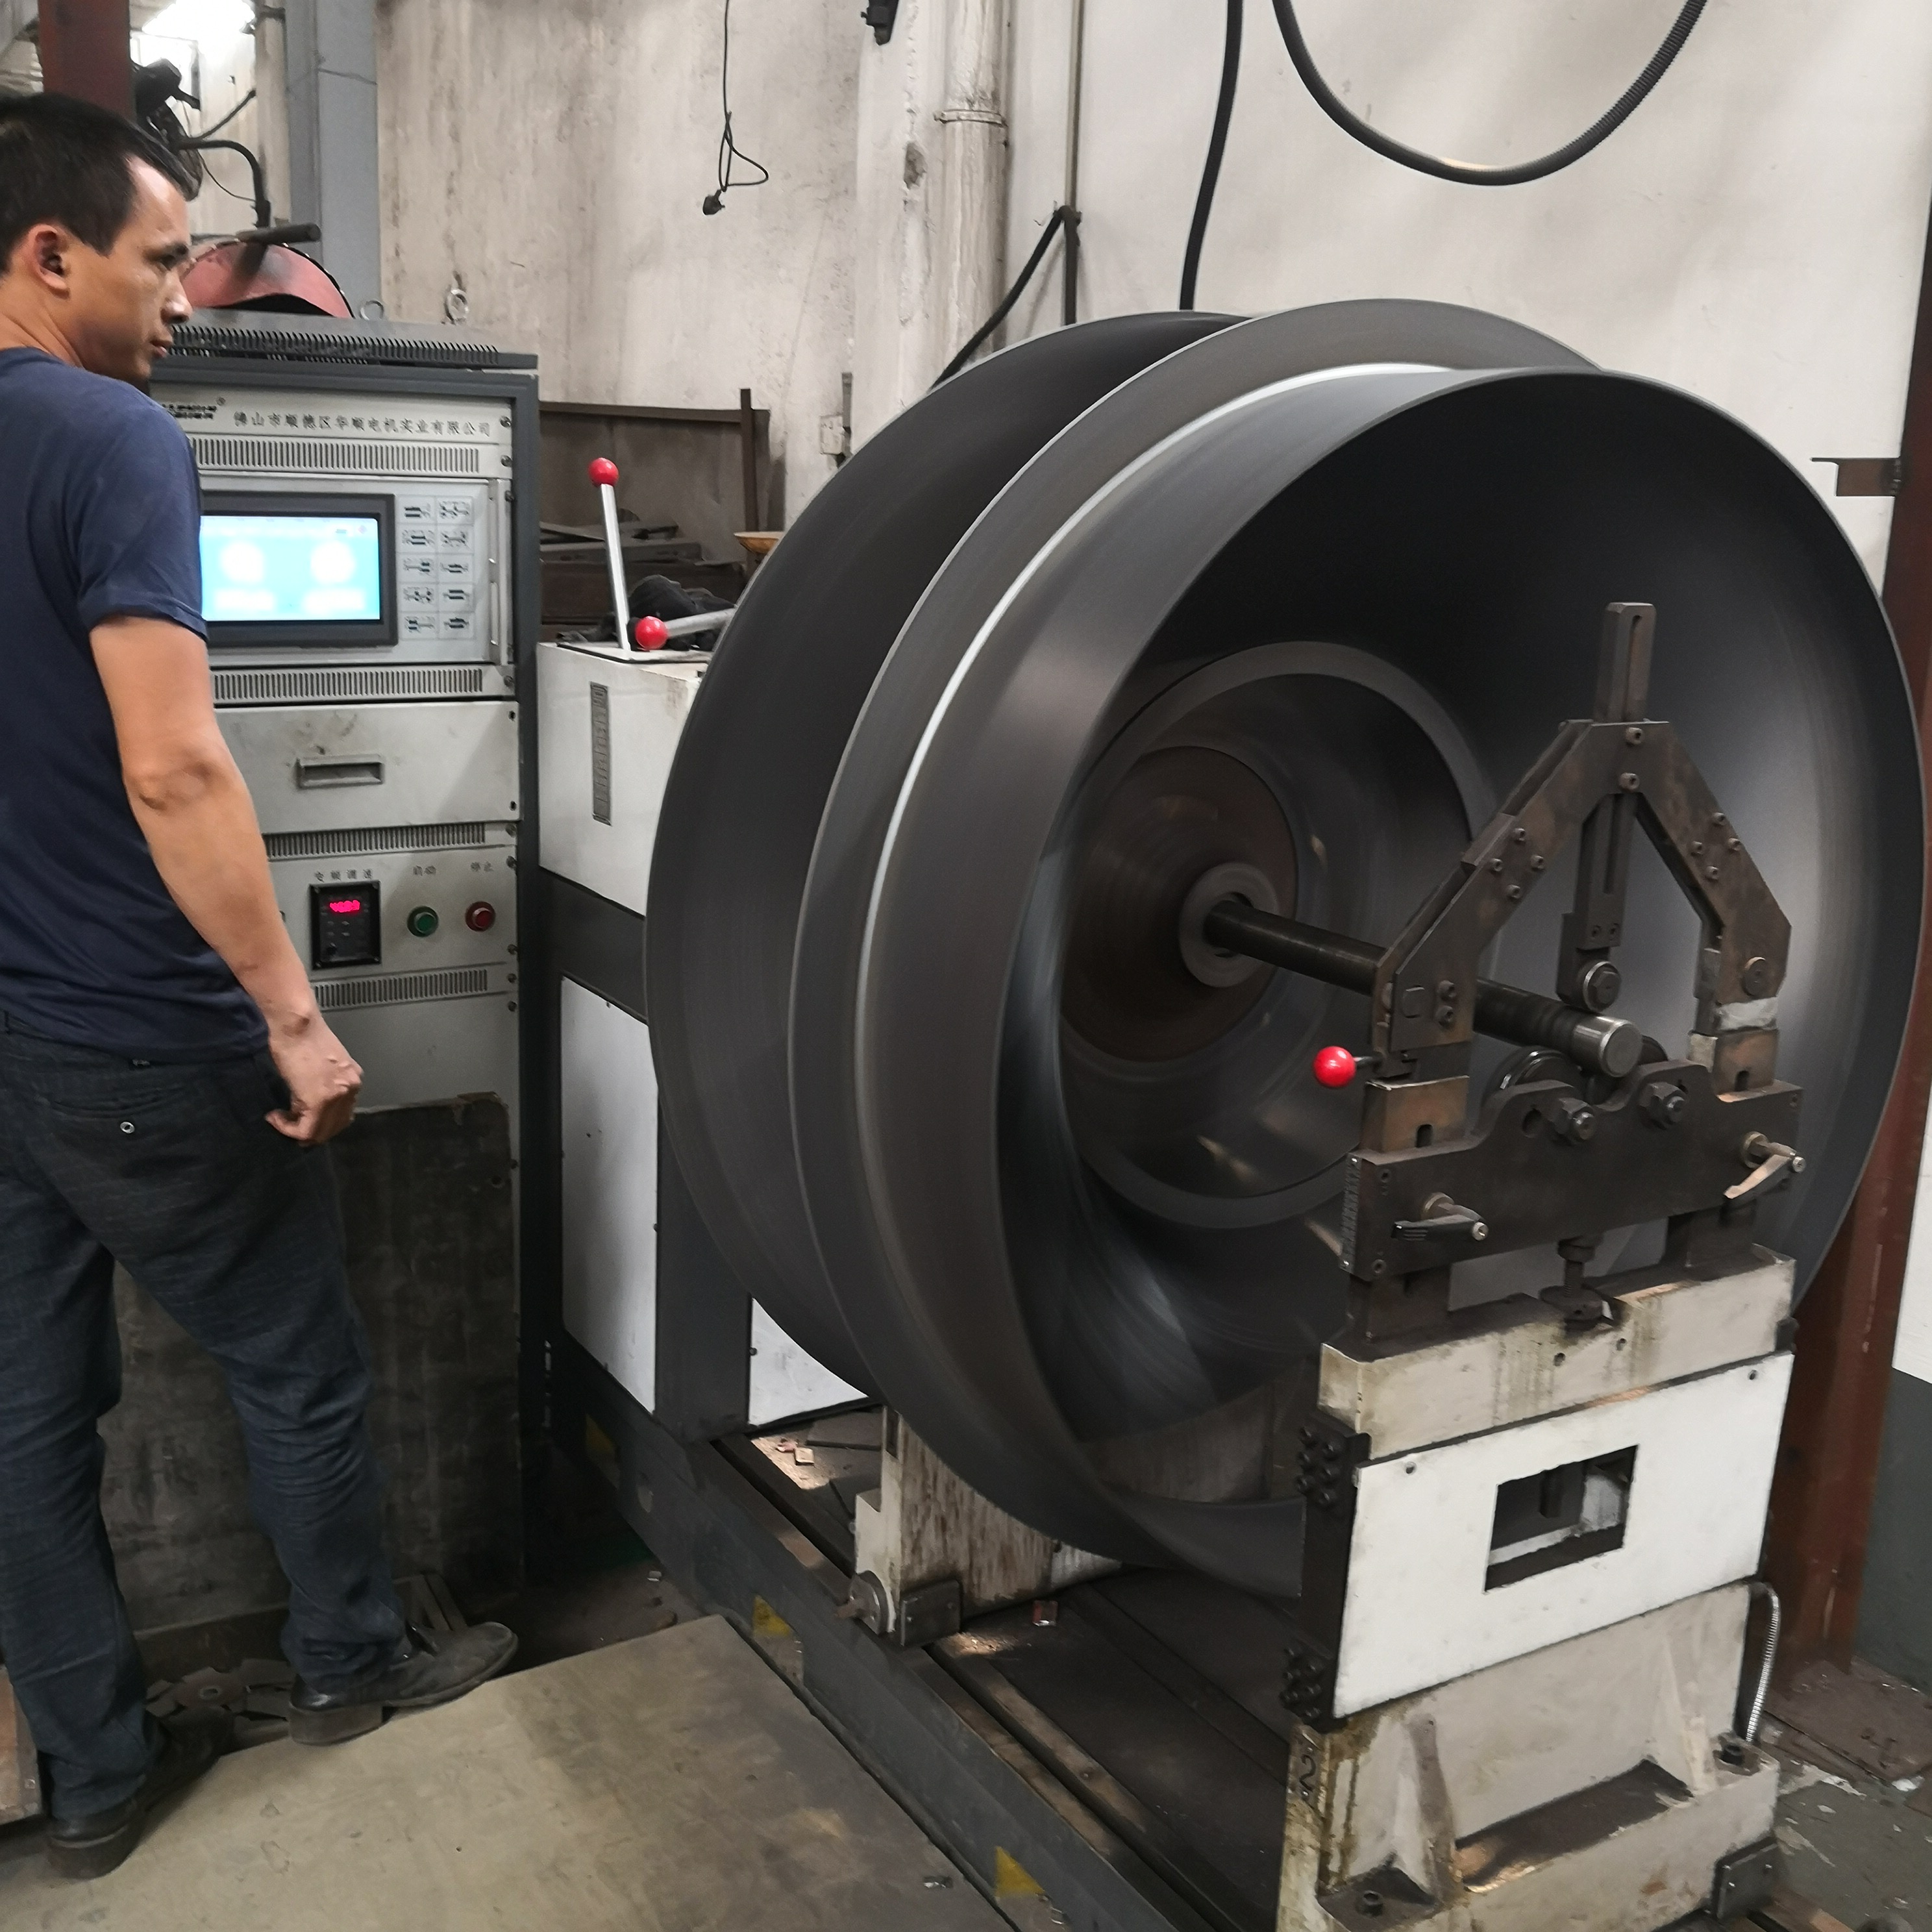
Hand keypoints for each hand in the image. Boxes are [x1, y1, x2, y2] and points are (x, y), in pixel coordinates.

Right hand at [265, 1009, 361, 1143]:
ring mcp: (338, 1096)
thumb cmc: (301, 1035)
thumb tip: (309, 1099)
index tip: (299, 1117)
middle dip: (311, 1131)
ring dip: (298, 1132)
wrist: (296, 1024)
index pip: (342, 1113)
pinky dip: (288, 1129)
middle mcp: (351, 1088)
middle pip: (335, 1126)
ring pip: (321, 1132)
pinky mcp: (319, 1101)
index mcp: (352, 1078)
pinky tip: (276, 1117)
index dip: (320, 1121)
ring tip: (281, 1120)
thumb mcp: (321, 1063)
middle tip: (289, 1127)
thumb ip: (323, 1082)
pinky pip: (306, 1130)